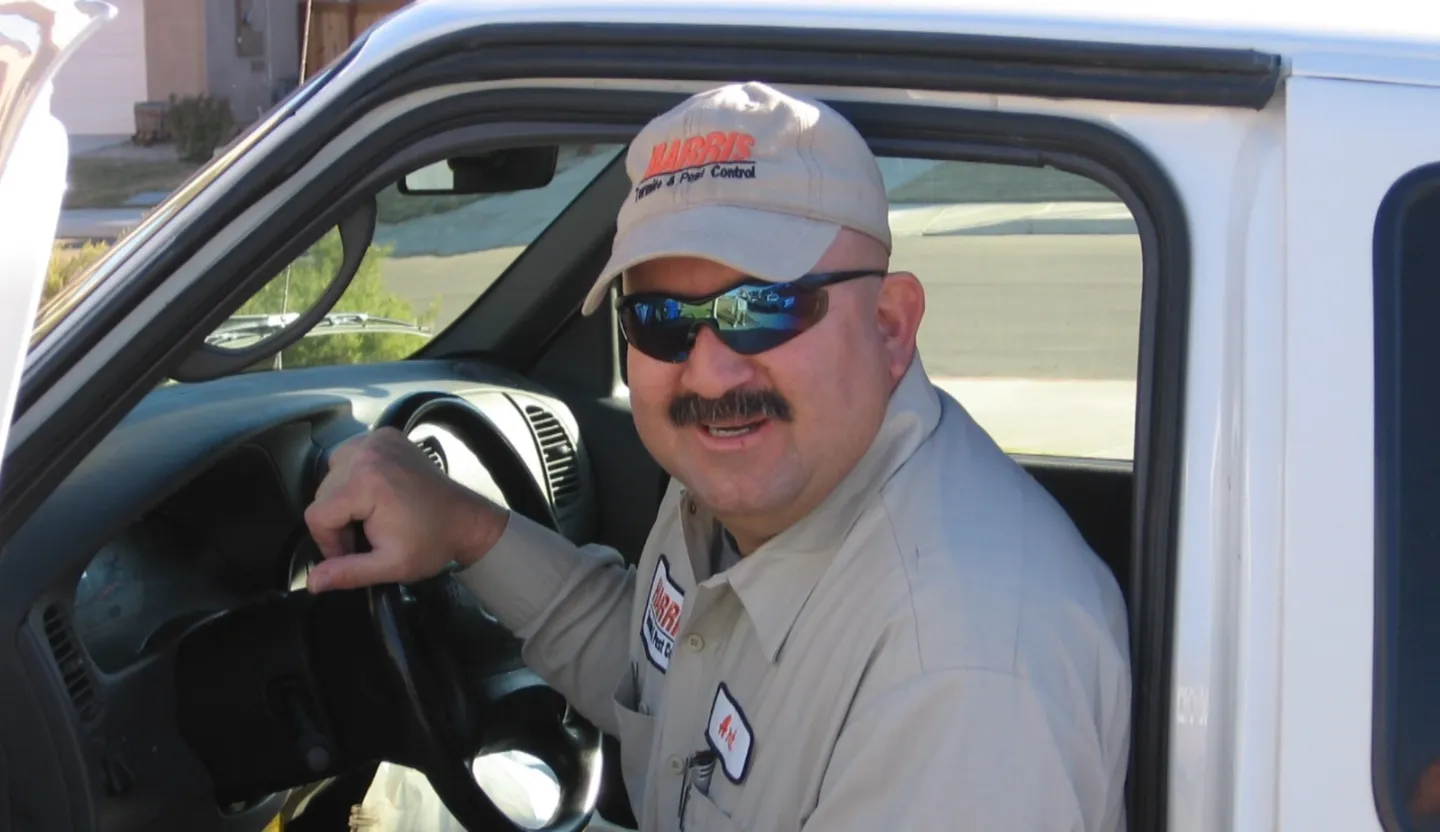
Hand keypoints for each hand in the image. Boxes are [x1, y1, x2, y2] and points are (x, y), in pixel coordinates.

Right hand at [302, 427, 508, 592]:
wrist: (465, 519)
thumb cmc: (432, 541)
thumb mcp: (389, 565)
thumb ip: (347, 573)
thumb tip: (314, 582)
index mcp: (366, 482)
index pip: (316, 515)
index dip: (328, 541)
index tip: (350, 552)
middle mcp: (368, 453)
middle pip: (322, 493)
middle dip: (337, 520)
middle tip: (364, 536)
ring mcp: (377, 440)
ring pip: (331, 473)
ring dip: (343, 496)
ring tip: (369, 514)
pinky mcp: (385, 436)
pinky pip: (350, 456)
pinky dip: (354, 475)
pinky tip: (374, 493)